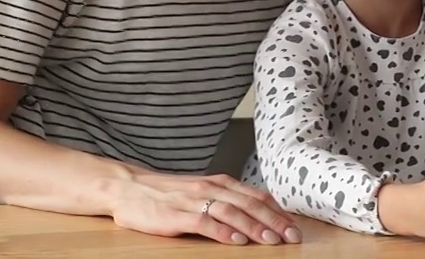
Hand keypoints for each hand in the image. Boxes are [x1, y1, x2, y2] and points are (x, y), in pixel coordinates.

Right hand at [107, 172, 302, 245]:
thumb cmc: (168, 192)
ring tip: (271, 241)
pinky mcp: (175, 215)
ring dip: (254, 228)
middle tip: (292, 237)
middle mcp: (210, 188)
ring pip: (231, 213)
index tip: (295, 226)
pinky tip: (236, 241)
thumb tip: (260, 210)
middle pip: (250, 204)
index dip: (278, 212)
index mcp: (219, 182)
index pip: (257, 196)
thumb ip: (228, 198)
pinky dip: (222, 232)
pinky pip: (203, 223)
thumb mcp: (203, 190)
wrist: (128, 187)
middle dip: (274, 222)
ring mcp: (192, 201)